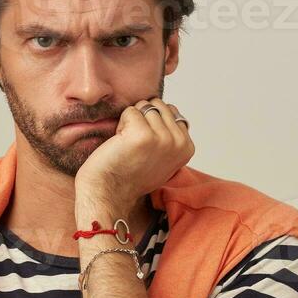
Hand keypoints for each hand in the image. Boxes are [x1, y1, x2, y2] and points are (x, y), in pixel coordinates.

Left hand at [74, 98, 192, 202]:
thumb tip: (171, 110)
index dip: (153, 123)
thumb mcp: (164, 157)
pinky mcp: (142, 135)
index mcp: (187, 147)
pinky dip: (120, 124)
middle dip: (143, 118)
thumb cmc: (131, 175)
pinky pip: (130, 111)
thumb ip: (172, 136)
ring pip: (144, 106)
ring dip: (131, 121)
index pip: (171, 110)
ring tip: (128, 144)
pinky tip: (120, 144)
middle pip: (158, 105)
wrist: (110, 192)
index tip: (147, 147)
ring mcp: (162, 138)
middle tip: (135, 145)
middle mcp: (178, 143)